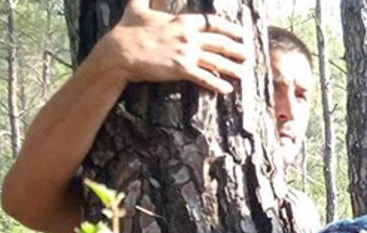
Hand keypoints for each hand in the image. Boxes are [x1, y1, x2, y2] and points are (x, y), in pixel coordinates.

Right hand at [91, 0, 247, 93]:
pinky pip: (204, 77)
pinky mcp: (180, 70)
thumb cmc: (127, 30)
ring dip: (231, 68)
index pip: (212, 23)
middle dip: (236, 48)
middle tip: (248, 54)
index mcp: (182, 21)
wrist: (119, 52)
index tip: (240, 33)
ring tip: (242, 73)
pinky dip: (216, 84)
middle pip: (219, 42)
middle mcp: (188, 36)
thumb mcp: (138, 6)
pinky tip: (226, 90)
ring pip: (216, 61)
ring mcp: (186, 53)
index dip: (229, 28)